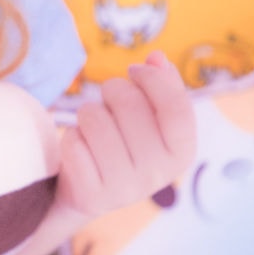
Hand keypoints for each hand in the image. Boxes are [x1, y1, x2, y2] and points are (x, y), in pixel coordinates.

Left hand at [55, 53, 195, 222]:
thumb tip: (158, 58)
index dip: (153, 79)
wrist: (90, 192)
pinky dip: (72, 135)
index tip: (135, 70)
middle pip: (129, 105)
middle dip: (113, 90)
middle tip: (109, 100)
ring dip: (89, 112)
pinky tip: (81, 148)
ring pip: (95, 118)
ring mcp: (124, 189)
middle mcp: (157, 175)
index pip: (175, 108)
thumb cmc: (124, 143)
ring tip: (93, 124)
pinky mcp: (91, 196)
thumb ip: (162, 86)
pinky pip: (72, 141)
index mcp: (181, 154)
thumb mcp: (150, 118)